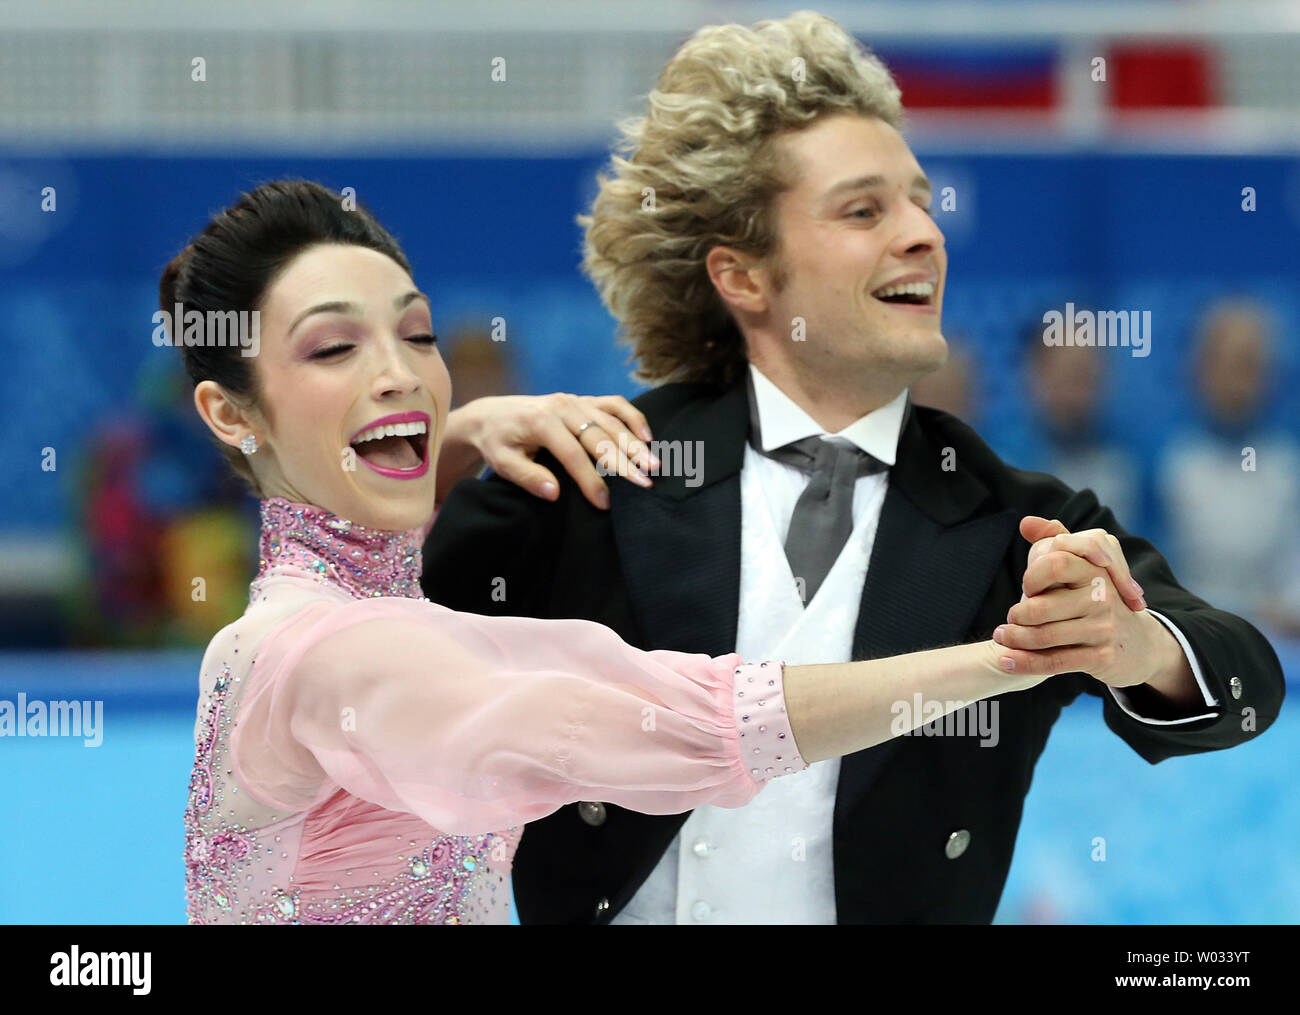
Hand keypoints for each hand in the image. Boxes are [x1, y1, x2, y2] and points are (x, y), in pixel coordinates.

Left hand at [450, 393, 659, 509]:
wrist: (493, 414)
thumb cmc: (499, 442)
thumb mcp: (502, 462)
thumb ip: (527, 477)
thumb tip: (553, 493)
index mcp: (541, 422)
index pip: (573, 454)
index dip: (590, 479)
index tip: (605, 503)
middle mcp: (562, 406)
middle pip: (599, 437)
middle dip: (624, 462)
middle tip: (645, 484)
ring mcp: (576, 400)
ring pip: (612, 420)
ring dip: (634, 442)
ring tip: (653, 464)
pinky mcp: (584, 400)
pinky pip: (614, 404)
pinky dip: (633, 418)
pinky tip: (647, 437)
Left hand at [990, 516, 1167, 688]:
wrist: (1139, 646)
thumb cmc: (1097, 601)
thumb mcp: (1082, 568)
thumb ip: (1055, 539)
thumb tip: (1026, 522)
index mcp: (1096, 569)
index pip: (1056, 562)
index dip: (1034, 575)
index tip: (1029, 587)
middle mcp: (1103, 595)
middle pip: (1042, 605)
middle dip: (1018, 613)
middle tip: (1009, 618)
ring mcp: (1104, 627)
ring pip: (1044, 635)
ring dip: (1014, 638)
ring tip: (1001, 636)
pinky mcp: (1102, 656)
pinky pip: (1054, 661)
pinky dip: (1024, 662)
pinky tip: (1004, 662)